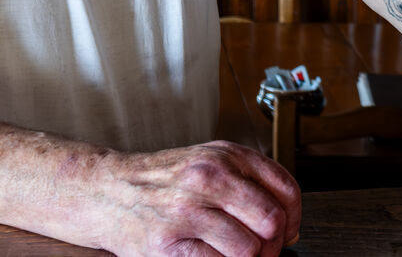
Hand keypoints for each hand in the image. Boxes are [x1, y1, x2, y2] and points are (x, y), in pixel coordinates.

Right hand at [99, 141, 300, 256]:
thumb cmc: (163, 181)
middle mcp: (209, 177)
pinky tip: (208, 256)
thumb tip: (290, 225)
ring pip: (249, 249)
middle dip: (273, 245)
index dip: (294, 219)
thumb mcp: (209, 163)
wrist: (108, 190)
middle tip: (261, 251)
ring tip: (232, 256)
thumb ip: (249, 184)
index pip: (286, 190)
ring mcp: (187, 210)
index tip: (287, 232)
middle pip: (272, 221)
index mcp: (225, 156)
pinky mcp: (168, 243)